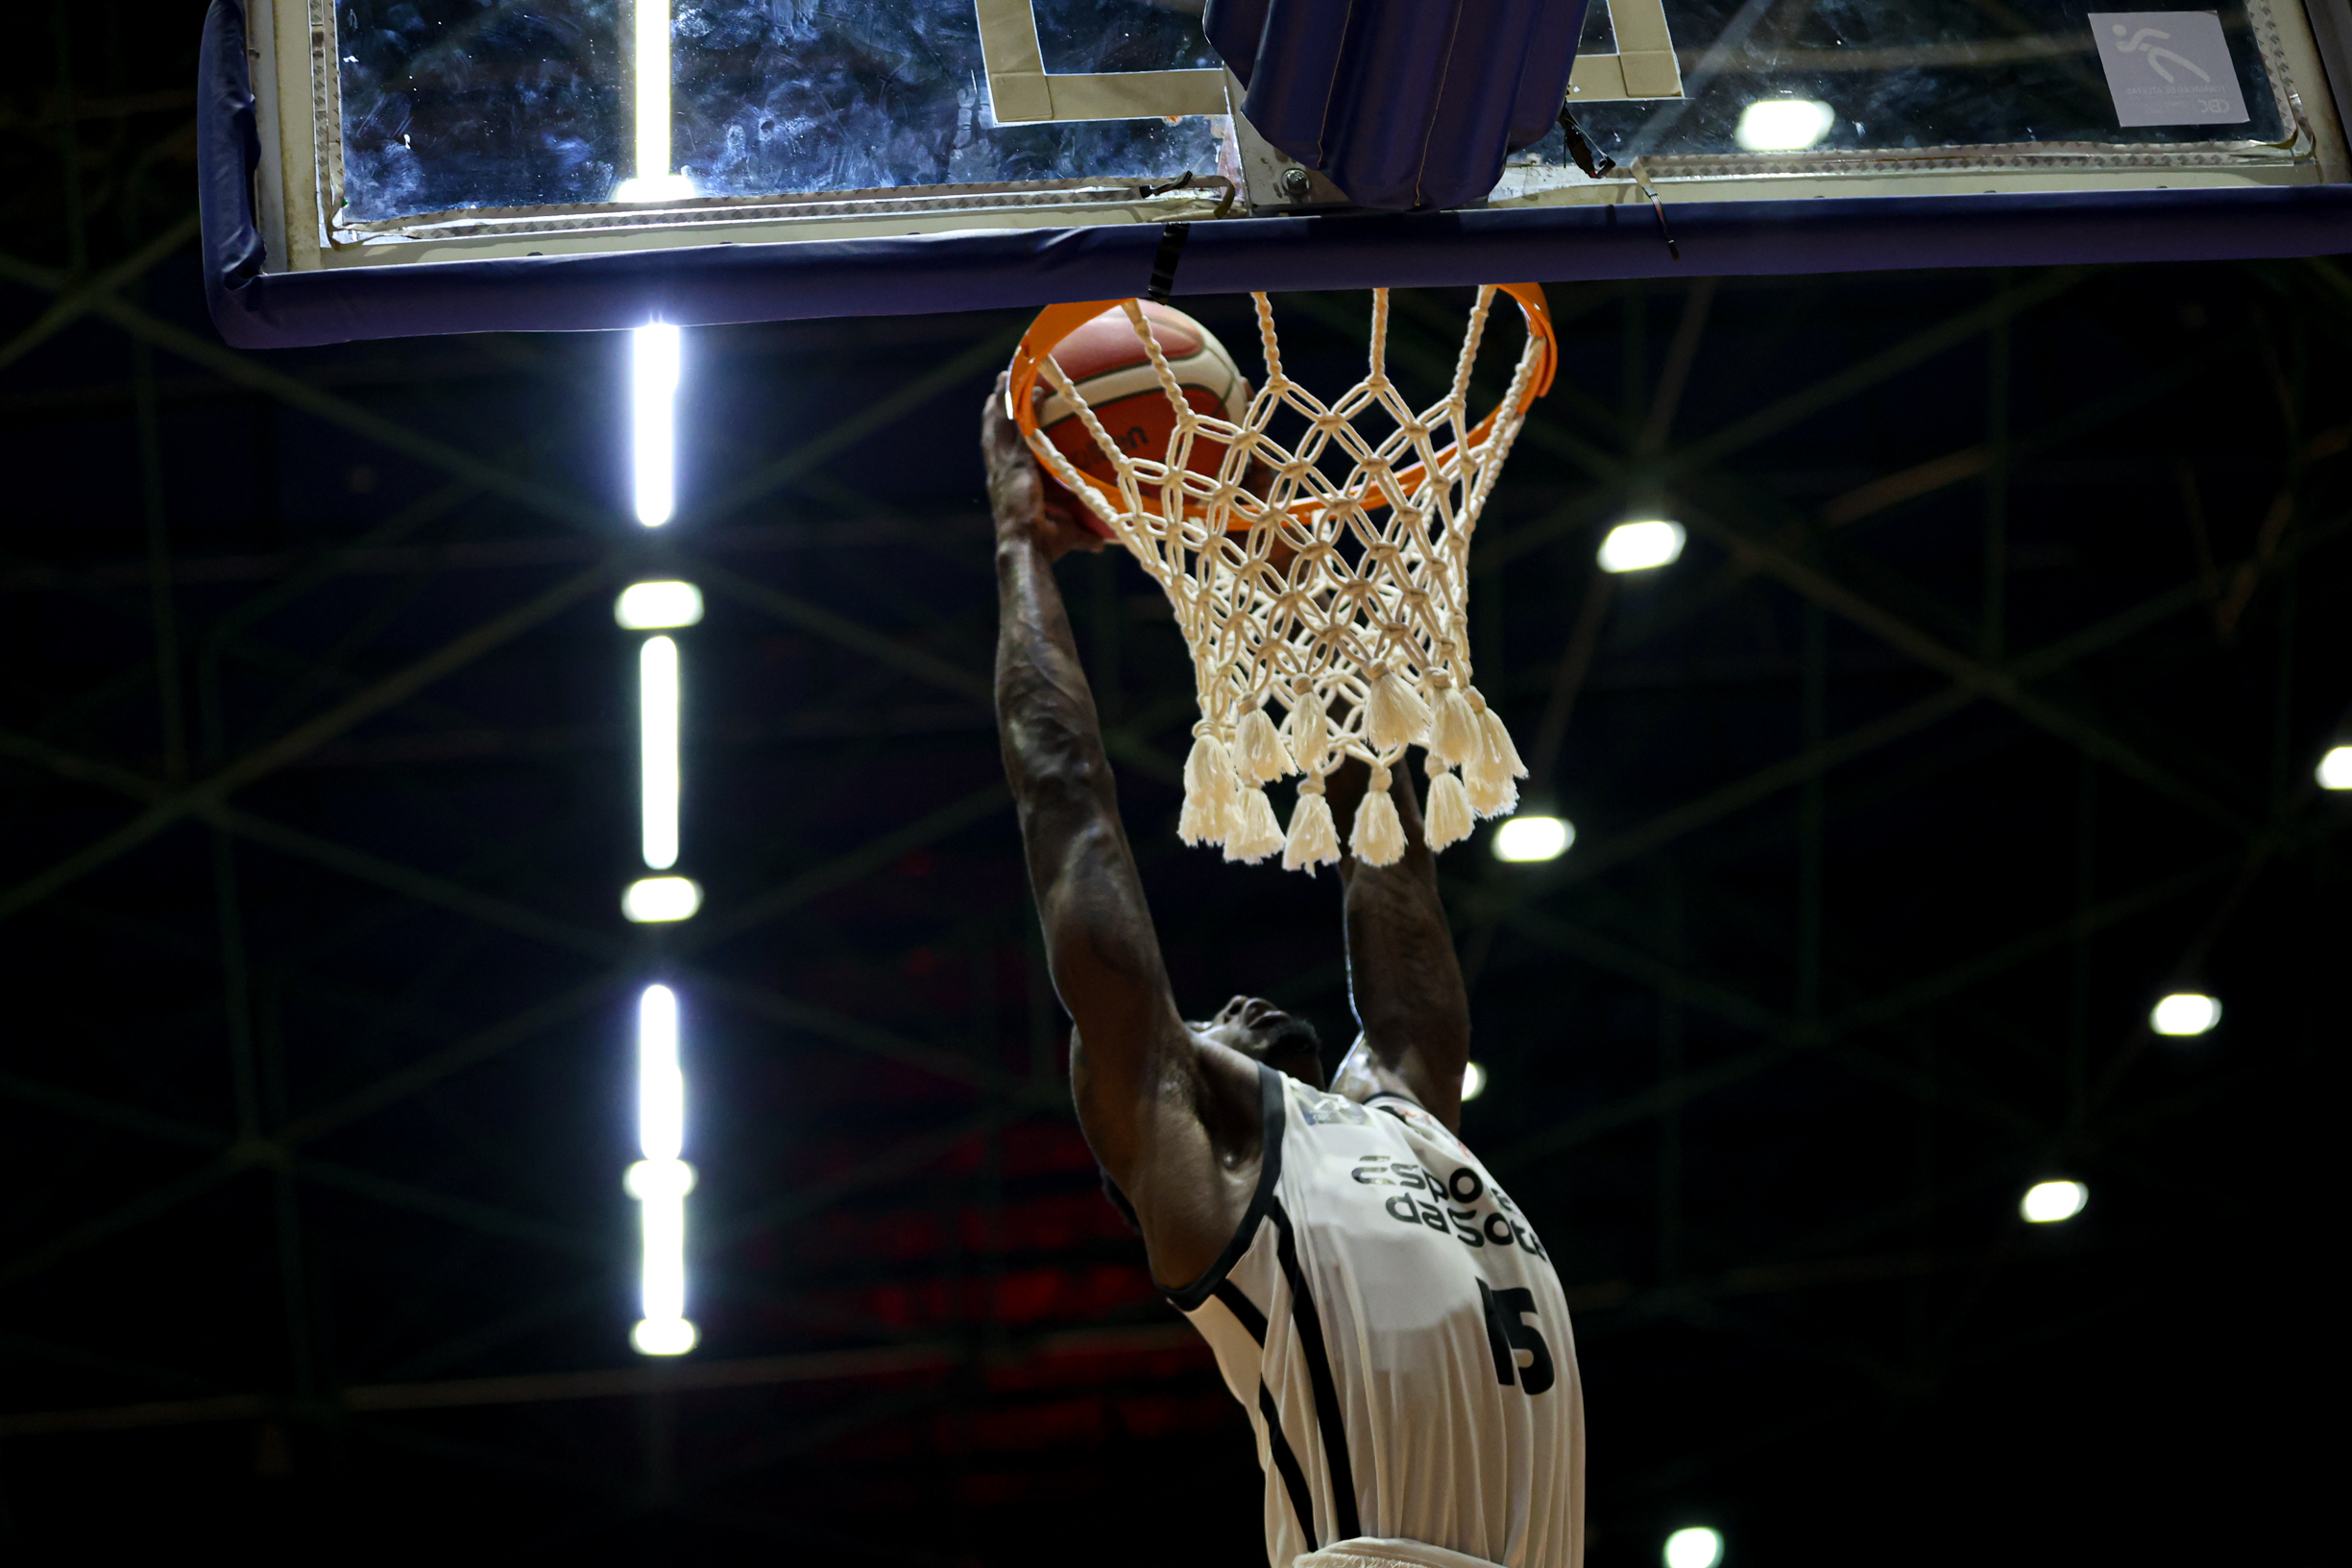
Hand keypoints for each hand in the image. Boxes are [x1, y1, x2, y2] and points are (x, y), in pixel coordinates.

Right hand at [984, 372, 1107, 563]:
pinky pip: (1023, 429)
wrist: (1025, 548)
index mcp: (1005, 483)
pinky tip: (1039, 390)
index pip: (997, 450)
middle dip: (996, 403)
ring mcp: (1006, 466)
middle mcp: (1000, 470)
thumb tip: (1100, 545)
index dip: (996, 429)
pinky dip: (1029, 408)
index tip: (998, 409)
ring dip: (1005, 397)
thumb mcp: (1065, 536)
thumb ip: (1082, 535)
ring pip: (1001, 423)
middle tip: (1001, 380)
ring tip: (1008, 374)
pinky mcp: (1018, 464)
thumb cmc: (1043, 547)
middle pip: (993, 428)